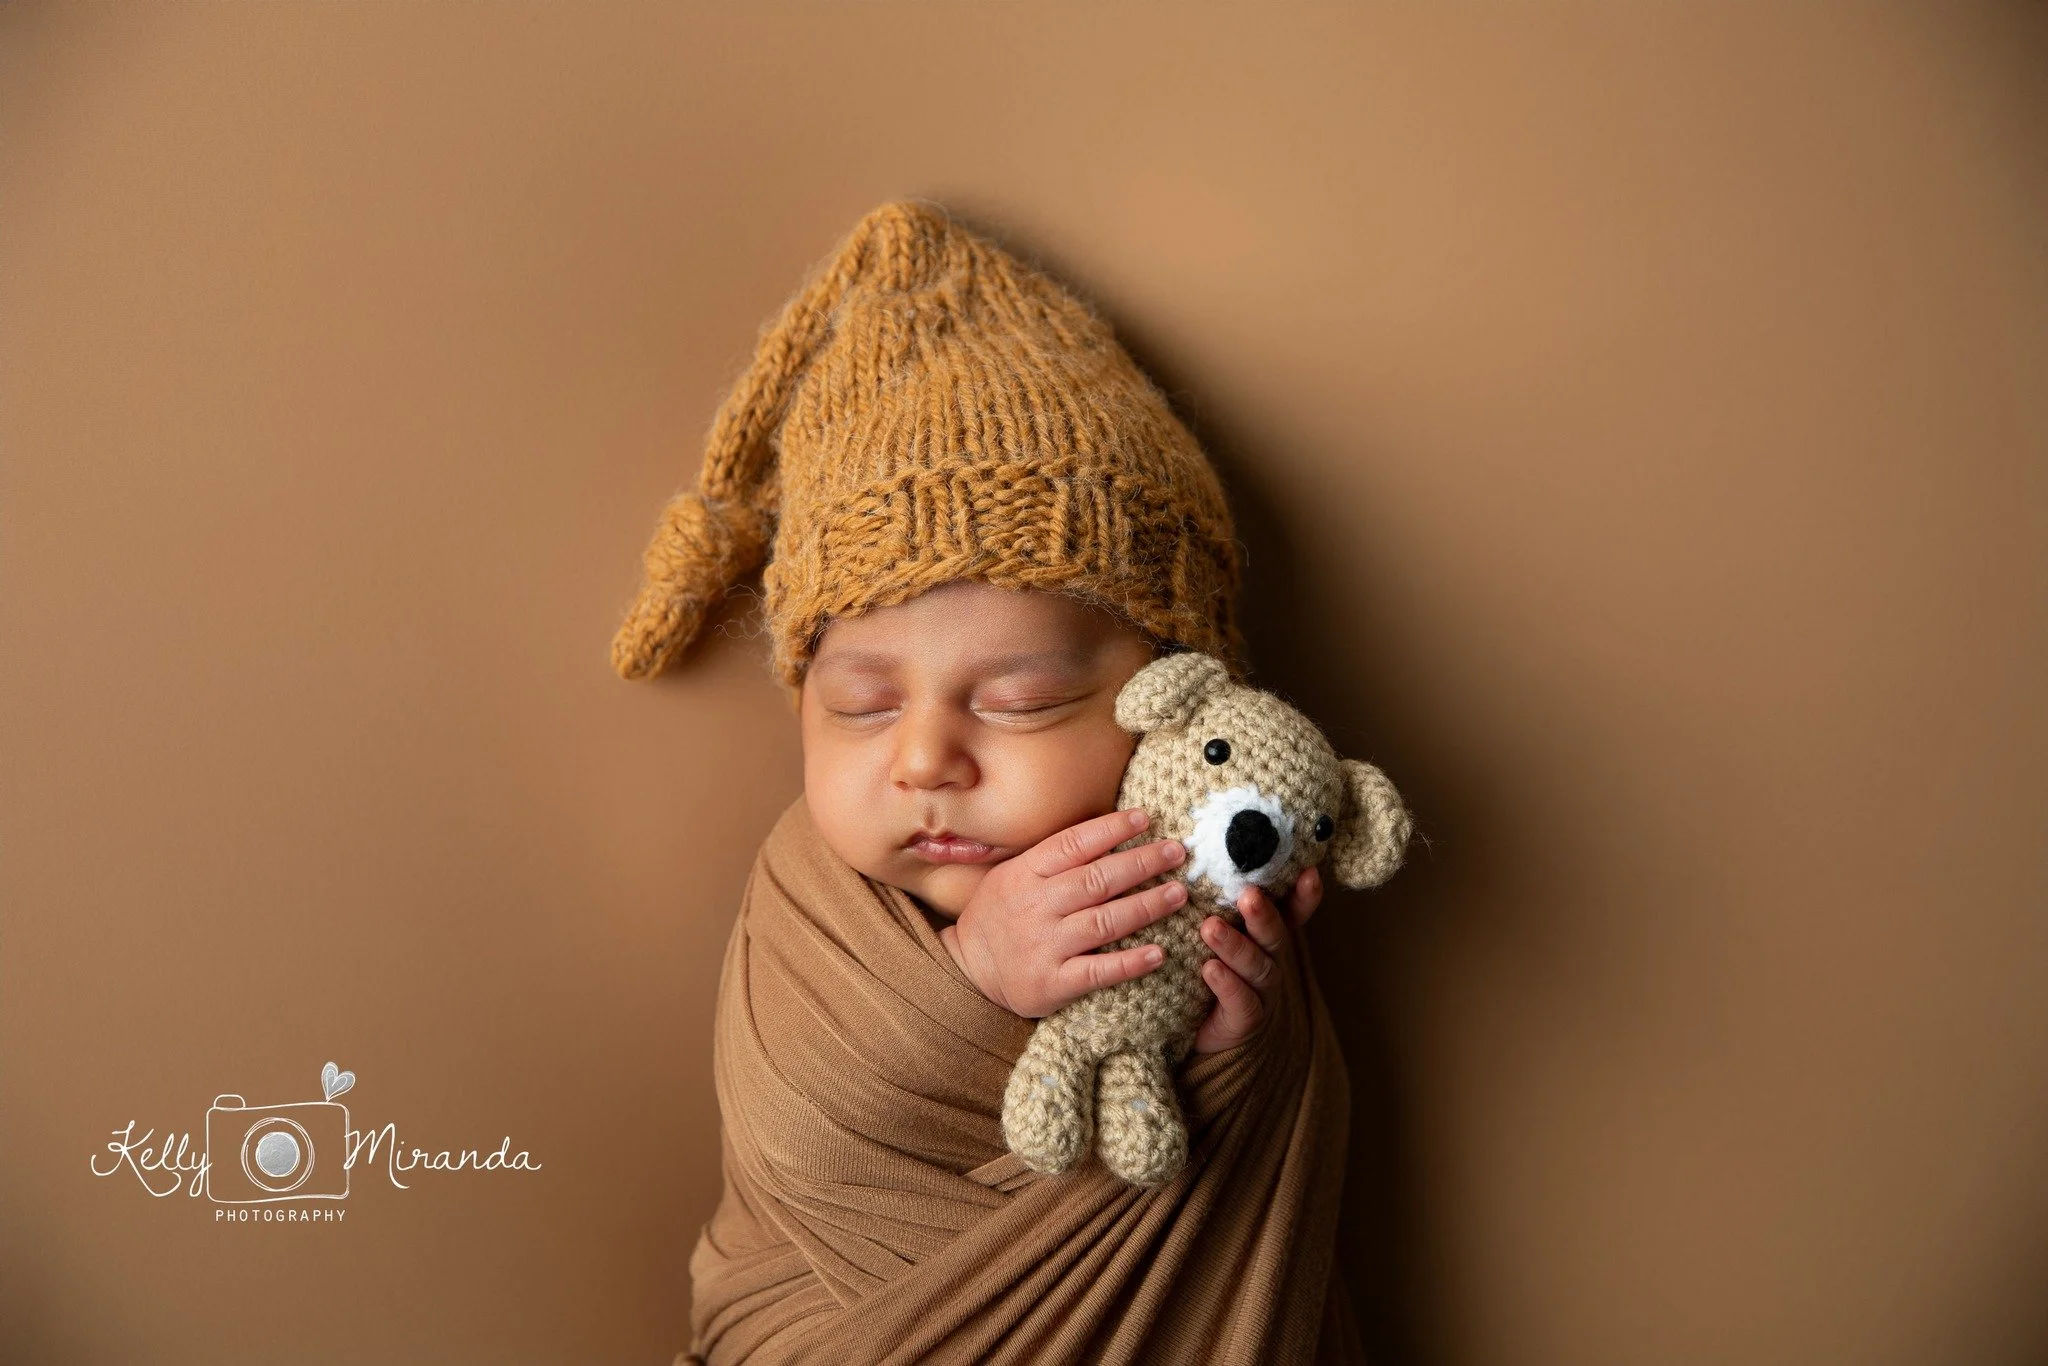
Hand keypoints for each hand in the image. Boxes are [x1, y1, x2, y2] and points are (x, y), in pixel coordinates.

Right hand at [939, 808, 1188, 1017]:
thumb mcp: (1014, 874)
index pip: (1074, 844)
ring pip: (1104, 922)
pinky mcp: (1053, 983)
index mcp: (1026, 874)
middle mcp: (1036, 906)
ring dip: (1146, 906)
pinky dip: (1129, 963)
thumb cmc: (1001, 914)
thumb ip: (1054, 857)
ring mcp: (1045, 945)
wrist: (969, 968)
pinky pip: (1097, 971)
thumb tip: (1110, 832)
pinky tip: (1157, 953)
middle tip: (1177, 852)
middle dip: (1142, 863)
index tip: (1146, 818)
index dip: (1112, 829)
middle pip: (1097, 880)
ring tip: (1178, 894)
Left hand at [1190, 863, 1323, 1054]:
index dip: (1304, 894)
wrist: (1201, 1031)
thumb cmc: (1205, 967)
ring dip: (1234, 945)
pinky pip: (1241, 1000)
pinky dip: (1226, 984)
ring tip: (1210, 928)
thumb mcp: (1213, 929)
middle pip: (1275, 934)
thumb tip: (1190, 849)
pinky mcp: (1245, 1018)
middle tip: (1247, 894)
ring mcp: (1261, 990)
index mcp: (1265, 934)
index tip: (1309, 871)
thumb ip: (1211, 899)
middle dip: (1264, 914)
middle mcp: (1270, 959)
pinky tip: (1210, 969)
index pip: (1293, 911)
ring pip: (1257, 966)